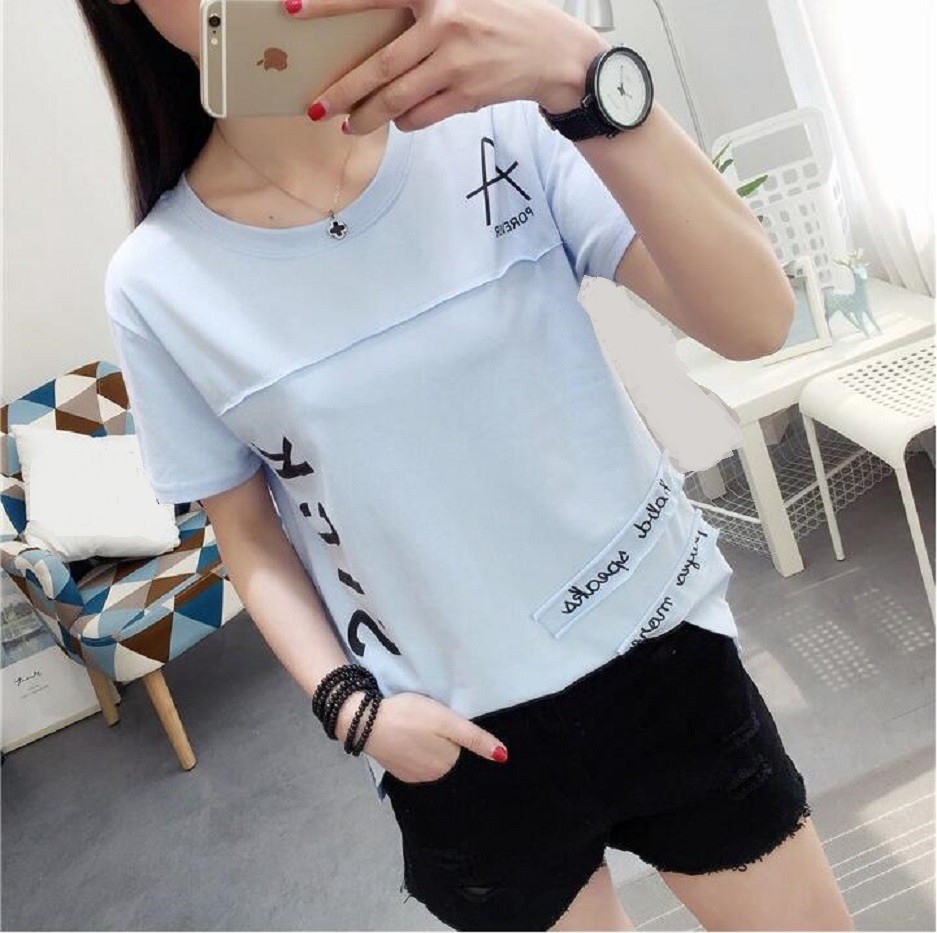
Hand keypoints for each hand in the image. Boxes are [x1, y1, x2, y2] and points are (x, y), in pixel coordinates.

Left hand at [283, 0, 609, 133]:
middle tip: (315, 107)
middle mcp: (443, 27)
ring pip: (396, 101)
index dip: (330, 4)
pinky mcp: (466, 96)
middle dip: (342, 92)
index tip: (293, 9)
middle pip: (379, 69)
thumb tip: (378, 33)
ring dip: (367, 117)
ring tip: (349, 125)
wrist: (554, 52)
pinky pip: (421, 116)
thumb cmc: (505, 18)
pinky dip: (405, 122)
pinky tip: (398, 120)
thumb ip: (421, 8)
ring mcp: (455, 66)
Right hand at [337, 690, 508, 782]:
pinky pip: (414, 764)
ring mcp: (413, 778)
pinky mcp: (397, 773)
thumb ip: (474, 738)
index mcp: (447, 764)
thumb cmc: (409, 715)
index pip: (461, 749)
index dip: (453, 733)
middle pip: (447, 756)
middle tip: (428, 720)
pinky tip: (404, 738)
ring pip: (430, 760)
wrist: (365, 722)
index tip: (442, 722)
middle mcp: (433, 777)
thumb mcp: (446, 720)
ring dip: (427, 747)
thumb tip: (503, 757)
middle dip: (442, 741)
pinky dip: (412, 752)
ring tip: (415, 728)